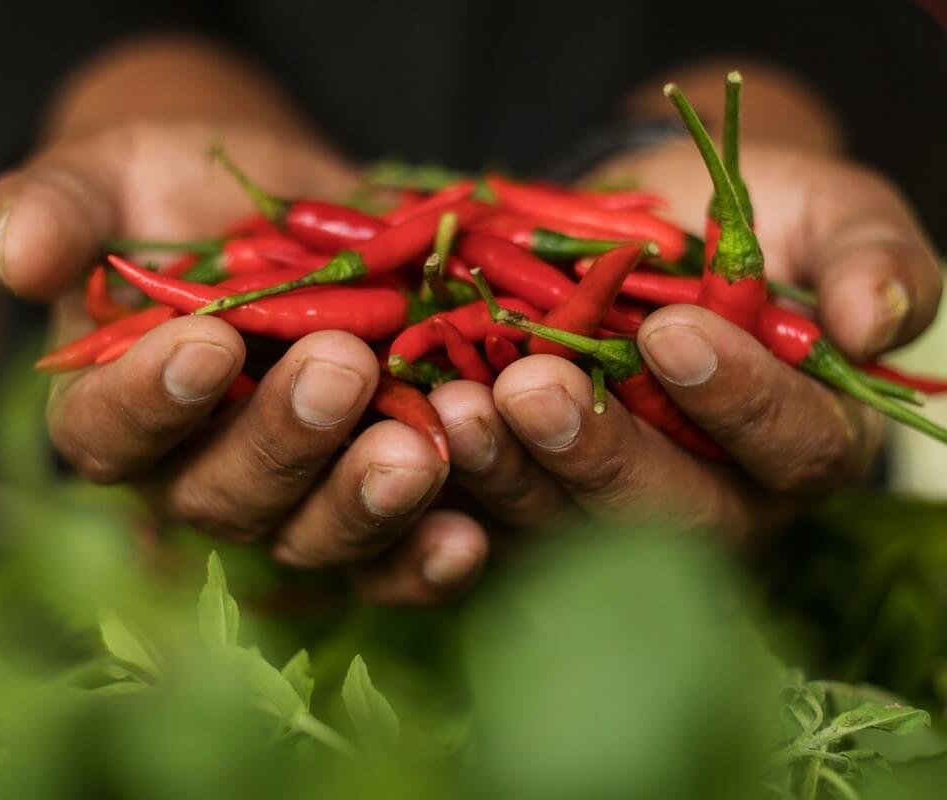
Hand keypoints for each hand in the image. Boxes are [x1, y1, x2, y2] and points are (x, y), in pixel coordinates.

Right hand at [0, 120, 487, 603]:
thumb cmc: (186, 194)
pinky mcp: (376, 504)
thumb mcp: (118, 175)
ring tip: (418, 450)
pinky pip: (395, 558)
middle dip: (283, 441)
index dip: (152, 399)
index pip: (110, 430)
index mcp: (124, 410)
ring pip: (316, 535)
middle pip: (226, 496)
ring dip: (366, 503)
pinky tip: (469, 535)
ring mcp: (297, 500)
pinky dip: (428, 559)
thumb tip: (17, 251)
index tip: (210, 342)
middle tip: (340, 372)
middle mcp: (203, 475)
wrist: (288, 213)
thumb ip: (62, 207)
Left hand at [427, 142, 940, 538]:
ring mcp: (616, 512)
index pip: (793, 445)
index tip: (671, 331)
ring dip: (509, 472)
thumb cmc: (743, 225)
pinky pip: (495, 520)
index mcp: (801, 441)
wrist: (638, 233)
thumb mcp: (826, 213)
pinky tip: (415, 429)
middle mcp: (717, 500)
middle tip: (533, 387)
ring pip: (568, 528)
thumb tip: (872, 321)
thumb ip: (870, 255)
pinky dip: (454, 483)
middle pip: (669, 513)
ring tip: (457, 401)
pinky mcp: (536, 505)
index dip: (737, 398)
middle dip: (599, 453)